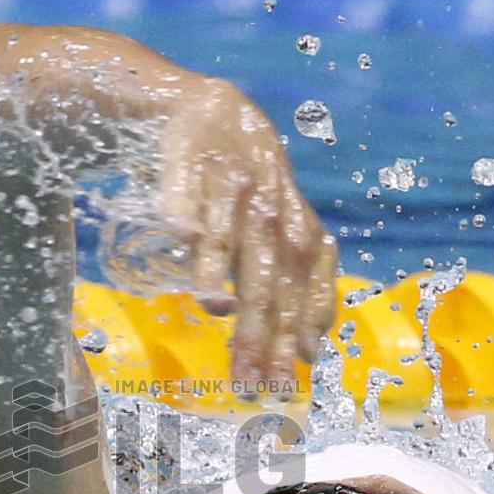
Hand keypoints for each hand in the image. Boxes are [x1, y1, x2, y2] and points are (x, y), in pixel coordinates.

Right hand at [159, 78, 335, 383]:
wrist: (208, 112)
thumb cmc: (249, 188)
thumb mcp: (287, 229)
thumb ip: (301, 285)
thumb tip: (313, 349)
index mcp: (298, 229)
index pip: (306, 287)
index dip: (302, 329)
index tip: (296, 374)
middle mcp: (269, 210)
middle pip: (268, 277)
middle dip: (262, 332)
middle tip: (253, 382)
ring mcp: (228, 186)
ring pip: (228, 241)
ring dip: (220, 276)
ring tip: (217, 312)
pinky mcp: (189, 164)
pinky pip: (184, 192)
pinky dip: (183, 208)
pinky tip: (180, 232)